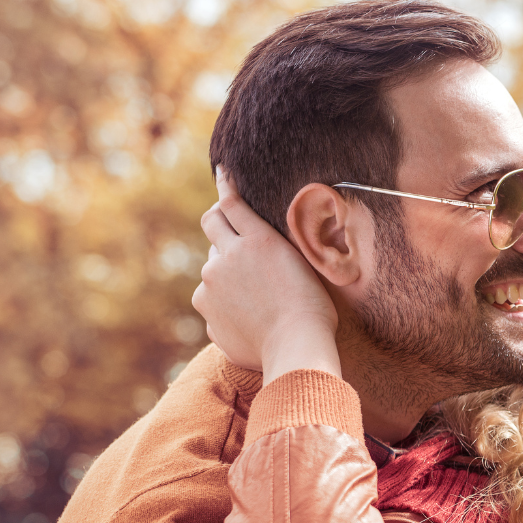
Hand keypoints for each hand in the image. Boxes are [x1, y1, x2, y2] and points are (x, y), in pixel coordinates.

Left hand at [194, 170, 341, 380]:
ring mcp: (210, 289)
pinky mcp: (208, 316)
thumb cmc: (313, 309)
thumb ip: (270, 246)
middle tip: (242, 244)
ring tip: (258, 298)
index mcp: (253, 241)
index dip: (225, 187)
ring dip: (228, 275)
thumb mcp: (300, 264)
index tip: (222, 174)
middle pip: (213, 229)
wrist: (298, 349)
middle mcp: (224, 259)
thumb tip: (254, 237)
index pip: (229, 205)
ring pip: (214, 271)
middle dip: (224, 230)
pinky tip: (254, 321)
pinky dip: (228, 308)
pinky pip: (215, 305)